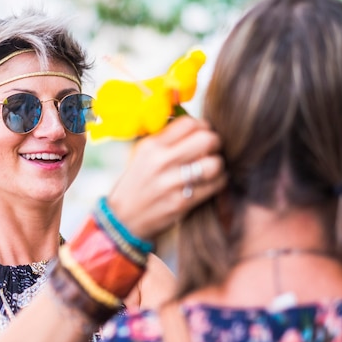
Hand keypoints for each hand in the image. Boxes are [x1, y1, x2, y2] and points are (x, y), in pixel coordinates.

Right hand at [106, 116, 225, 238]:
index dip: (202, 127)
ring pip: (215, 163)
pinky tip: (209, 183)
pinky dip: (218, 183)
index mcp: (151, 145)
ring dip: (218, 165)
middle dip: (214, 144)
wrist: (123, 218)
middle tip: (210, 151)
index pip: (189, 123)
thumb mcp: (142, 154)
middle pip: (207, 139)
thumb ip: (166, 138)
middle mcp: (160, 161)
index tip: (200, 135)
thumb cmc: (137, 182)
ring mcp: (171, 183)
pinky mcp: (182, 202)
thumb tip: (196, 125)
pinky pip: (215, 185)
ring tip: (210, 168)